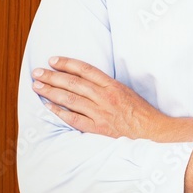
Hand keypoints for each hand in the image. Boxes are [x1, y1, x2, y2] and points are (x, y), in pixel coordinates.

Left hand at [31, 56, 192, 142]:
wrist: (154, 132)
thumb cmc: (143, 113)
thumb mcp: (128, 92)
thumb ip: (108, 87)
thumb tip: (88, 82)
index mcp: (114, 86)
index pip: (86, 70)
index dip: (68, 64)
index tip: (53, 60)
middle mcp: (105, 97)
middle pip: (74, 83)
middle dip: (53, 77)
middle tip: (37, 72)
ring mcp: (100, 113)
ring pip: (71, 99)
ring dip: (51, 92)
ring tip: (37, 86)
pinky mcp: (98, 128)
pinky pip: (74, 119)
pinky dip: (60, 112)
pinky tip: (48, 106)